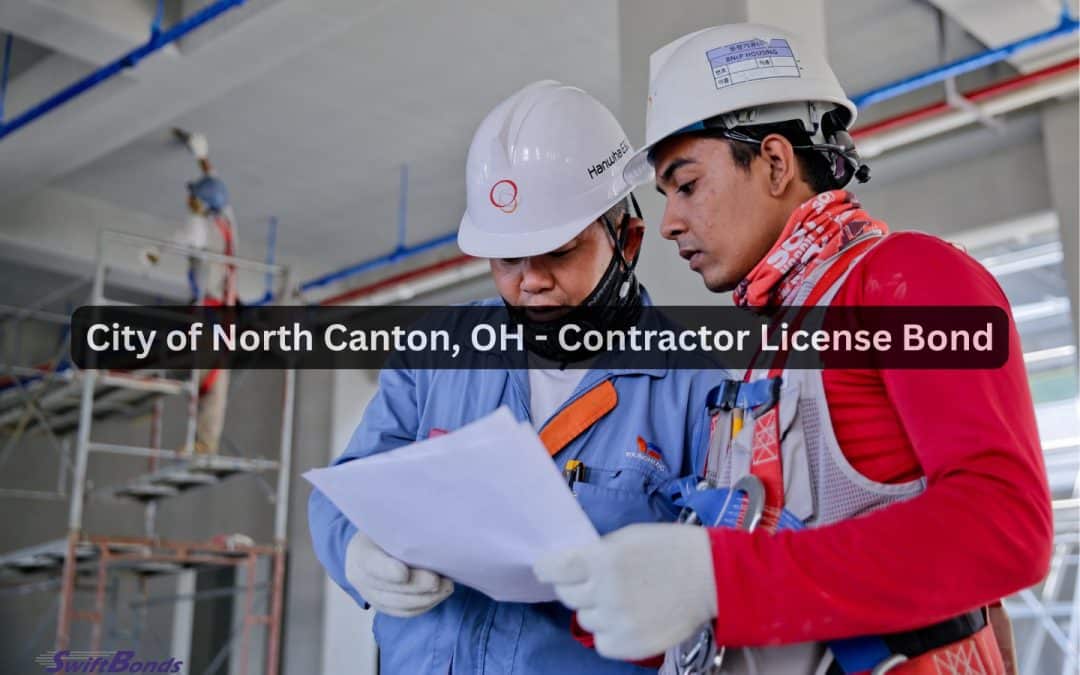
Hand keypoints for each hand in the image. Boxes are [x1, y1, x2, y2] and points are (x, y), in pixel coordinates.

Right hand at [345, 531, 453, 616]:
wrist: (368, 546)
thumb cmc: (384, 529)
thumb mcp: (388, 523)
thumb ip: (404, 528)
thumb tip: (430, 527)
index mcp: (360, 552)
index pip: (371, 564)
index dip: (387, 571)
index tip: (404, 573)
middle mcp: (360, 577)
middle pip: (388, 588)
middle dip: (416, 587)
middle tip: (438, 581)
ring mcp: (370, 595)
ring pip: (398, 605)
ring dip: (425, 599)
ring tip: (446, 587)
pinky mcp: (382, 606)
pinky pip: (404, 612)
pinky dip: (423, 606)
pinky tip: (439, 595)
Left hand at [534, 523, 716, 659]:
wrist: (712, 577)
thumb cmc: (670, 548)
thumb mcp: (628, 537)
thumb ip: (597, 552)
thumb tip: (570, 566)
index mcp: (602, 559)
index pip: (553, 569)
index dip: (546, 568)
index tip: (546, 568)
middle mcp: (606, 592)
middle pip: (567, 596)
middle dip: (574, 587)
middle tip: (592, 582)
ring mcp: (618, 621)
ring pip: (584, 620)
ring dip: (594, 609)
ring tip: (618, 599)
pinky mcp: (631, 645)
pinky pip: (601, 642)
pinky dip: (608, 633)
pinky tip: (625, 619)